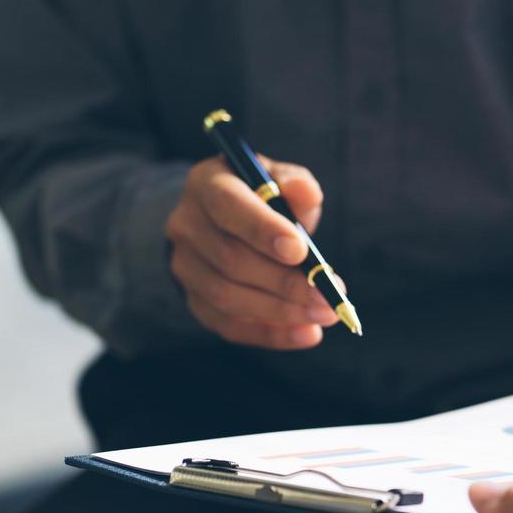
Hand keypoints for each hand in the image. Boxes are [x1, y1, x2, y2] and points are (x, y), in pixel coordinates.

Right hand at [166, 156, 341, 349]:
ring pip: (228, 297)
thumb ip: (294, 182)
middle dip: (284, 281)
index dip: (262, 230)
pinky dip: (270, 334)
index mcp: (206, 184)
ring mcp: (186, 267)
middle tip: (327, 295)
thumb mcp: (278, 179)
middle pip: (231, 260)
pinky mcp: (195, 300)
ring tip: (325, 314)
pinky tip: (306, 333)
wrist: (225, 222)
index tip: (300, 251)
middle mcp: (186, 226)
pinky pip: (229, 325)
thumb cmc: (262, 197)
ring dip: (281, 311)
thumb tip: (306, 192)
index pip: (227, 205)